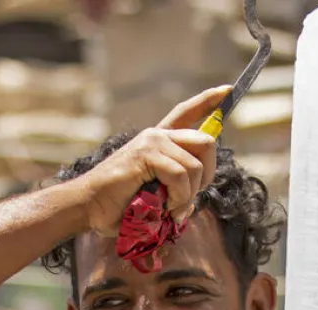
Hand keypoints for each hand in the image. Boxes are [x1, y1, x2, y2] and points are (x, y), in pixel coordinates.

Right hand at [78, 87, 226, 236]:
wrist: (88, 207)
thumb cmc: (118, 205)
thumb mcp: (154, 195)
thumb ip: (174, 192)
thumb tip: (193, 201)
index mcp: (159, 141)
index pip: (187, 112)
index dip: (209, 101)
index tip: (228, 90)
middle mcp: (157, 135)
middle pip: (206, 141)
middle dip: (208, 175)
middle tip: (190, 198)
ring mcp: (151, 142)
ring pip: (195, 165)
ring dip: (189, 195)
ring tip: (173, 211)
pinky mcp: (145, 155)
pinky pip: (180, 175)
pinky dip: (179, 197)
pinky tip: (167, 209)